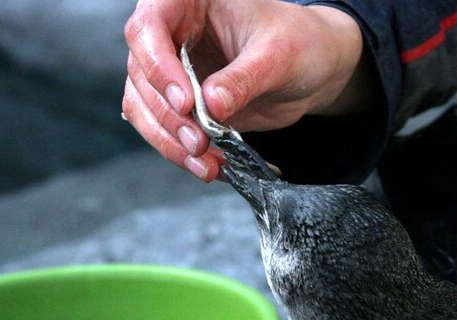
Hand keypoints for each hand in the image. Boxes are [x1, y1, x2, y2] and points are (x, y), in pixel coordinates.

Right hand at [122, 0, 368, 181]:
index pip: (149, 26)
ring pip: (144, 107)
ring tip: (205, 163)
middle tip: (197, 141)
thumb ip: (244, 78)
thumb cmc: (301, 42)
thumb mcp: (279, 54)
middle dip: (168, 116)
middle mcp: (172, 33)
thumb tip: (211, 104)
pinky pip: (164, 129)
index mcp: (189, 2)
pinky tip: (209, 166)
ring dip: (169, 141)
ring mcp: (172, 71)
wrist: (315, 69)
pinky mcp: (181, 104)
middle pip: (141, 74)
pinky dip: (180, 152)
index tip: (186, 102)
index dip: (158, 66)